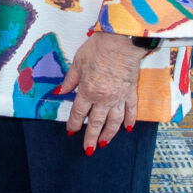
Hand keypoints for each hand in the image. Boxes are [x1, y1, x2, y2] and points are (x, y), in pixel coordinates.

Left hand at [56, 32, 143, 152]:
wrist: (121, 42)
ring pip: (114, 121)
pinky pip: (131, 110)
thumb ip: (70, 80)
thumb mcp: (78, 62)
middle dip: (90, 137)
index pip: (79, 112)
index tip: (71, 132)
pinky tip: (127, 128)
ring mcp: (119, 97)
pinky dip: (129, 120)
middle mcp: (103, 98)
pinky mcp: (131, 92)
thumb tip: (61, 92)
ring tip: (104, 143)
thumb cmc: (97, 48)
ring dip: (109, 134)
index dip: (74, 123)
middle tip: (88, 150)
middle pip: (96, 122)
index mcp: (88, 91)